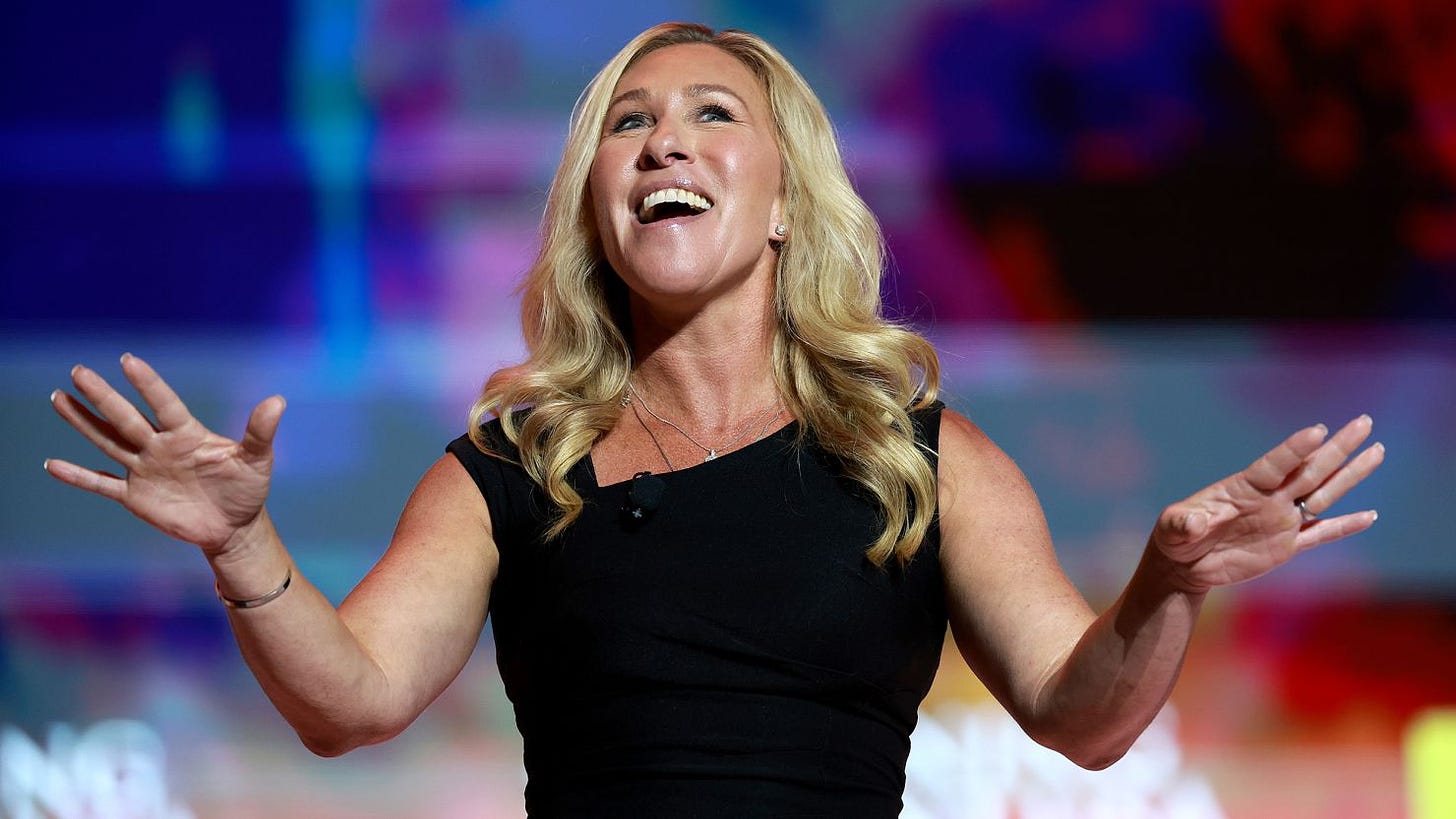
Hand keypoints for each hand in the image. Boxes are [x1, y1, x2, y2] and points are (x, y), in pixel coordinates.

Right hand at [44, 354, 285, 554]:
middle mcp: (160, 445)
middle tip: (78, 371)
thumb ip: (261, 431)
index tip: (127, 360)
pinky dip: (78, 477)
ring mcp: (144, 469)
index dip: (148, 385)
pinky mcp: (135, 496)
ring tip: (59, 397)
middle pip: (126, 418)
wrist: (233, 525)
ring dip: (83, 422)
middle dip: (103, 397)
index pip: (164, 404)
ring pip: (107, 441)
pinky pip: (101, 484)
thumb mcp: (257, 460)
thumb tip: (278, 400)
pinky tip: (52, 465)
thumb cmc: (247, 487)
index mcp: (187, 433)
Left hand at [1151, 415, 1384, 592]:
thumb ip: (1182, 523)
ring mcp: (1280, 520)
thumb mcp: (1172, 529)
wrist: (1185, 565)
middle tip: (1363, 422)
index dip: (1294, 449)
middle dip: (1337, 448)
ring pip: (1323, 494)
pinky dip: (1344, 526)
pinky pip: (1321, 534)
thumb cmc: (1175, 538)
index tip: (1318, 430)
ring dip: (1350, 475)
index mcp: (1243, 488)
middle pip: (1310, 470)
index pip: (1274, 464)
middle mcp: (1269, 498)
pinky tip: (1370, 516)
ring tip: (1377, 451)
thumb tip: (1191, 524)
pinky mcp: (1286, 546)